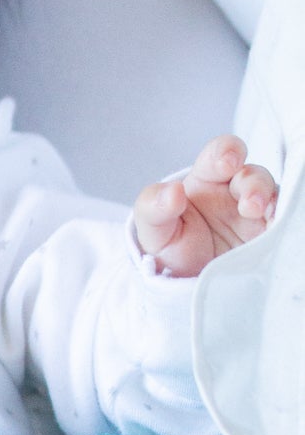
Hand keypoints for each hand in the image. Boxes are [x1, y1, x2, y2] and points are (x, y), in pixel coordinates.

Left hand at [134, 134, 276, 278]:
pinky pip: (281, 223)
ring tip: (258, 215)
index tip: (227, 163)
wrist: (184, 283)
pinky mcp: (266, 236)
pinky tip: (275, 227)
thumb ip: (153, 206)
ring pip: (272, 196)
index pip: (222, 153)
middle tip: (249, 204)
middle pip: (253, 175)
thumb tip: (172, 191)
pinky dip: (282, 222)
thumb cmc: (170, 246)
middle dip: (254, 184)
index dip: (228, 151)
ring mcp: (255, 214)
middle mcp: (235, 192)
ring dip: (269, 202)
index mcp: (207, 179)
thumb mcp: (153, 229)